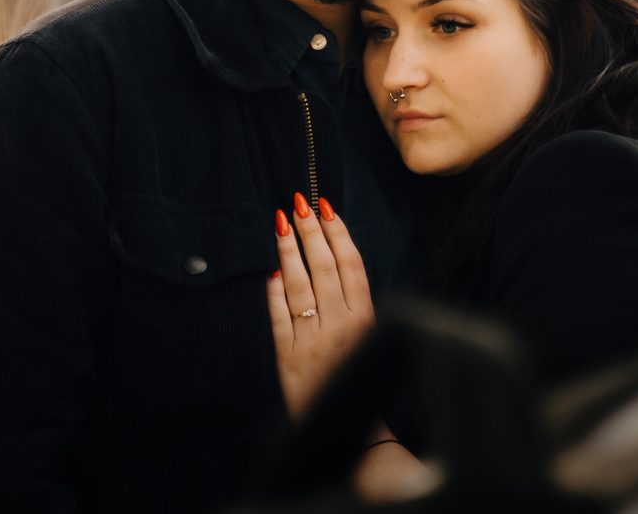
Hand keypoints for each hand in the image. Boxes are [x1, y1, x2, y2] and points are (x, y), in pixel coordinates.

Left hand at [268, 193, 374, 419]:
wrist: (351, 434)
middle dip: (311, 232)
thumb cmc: (360, 376)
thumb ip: (351, 301)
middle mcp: (342, 326)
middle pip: (325, 268)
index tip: (326, 206)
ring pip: (300, 287)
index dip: (339, 233)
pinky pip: (279, 320)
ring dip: (290, 252)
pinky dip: (274, 295)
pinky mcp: (289, 359)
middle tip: (299, 202)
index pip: (352, 265)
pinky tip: (271, 274)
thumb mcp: (367, 334)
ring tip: (281, 224)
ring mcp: (314, 342)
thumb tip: (331, 259)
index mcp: (366, 318)